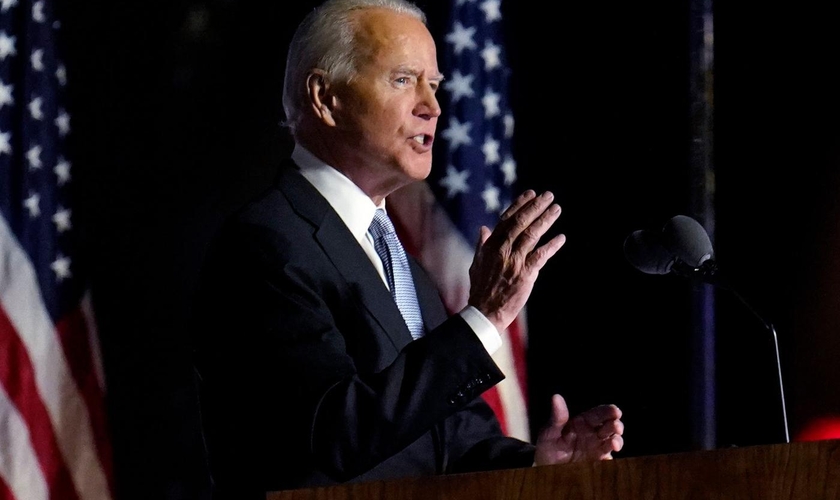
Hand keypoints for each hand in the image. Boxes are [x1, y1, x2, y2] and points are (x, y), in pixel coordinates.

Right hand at [467, 190, 564, 331]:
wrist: (484, 310)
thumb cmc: (481, 288)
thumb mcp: (477, 262)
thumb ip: (482, 244)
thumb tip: (484, 228)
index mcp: (491, 245)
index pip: (507, 219)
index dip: (520, 205)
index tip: (531, 194)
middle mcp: (502, 249)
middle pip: (521, 223)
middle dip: (535, 207)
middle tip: (548, 195)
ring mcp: (514, 261)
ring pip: (531, 235)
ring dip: (545, 220)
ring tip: (556, 209)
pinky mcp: (525, 274)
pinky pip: (540, 256)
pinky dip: (551, 246)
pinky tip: (561, 238)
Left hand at [534, 394, 623, 464]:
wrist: (545, 468)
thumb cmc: (548, 445)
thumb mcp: (549, 431)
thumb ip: (557, 417)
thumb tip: (556, 397)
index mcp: (583, 422)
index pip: (599, 413)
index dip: (609, 411)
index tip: (615, 411)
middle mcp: (593, 433)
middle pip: (610, 426)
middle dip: (616, 425)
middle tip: (616, 427)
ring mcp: (596, 448)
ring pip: (612, 441)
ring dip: (617, 441)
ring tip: (614, 443)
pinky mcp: (596, 462)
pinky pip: (607, 459)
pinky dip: (610, 459)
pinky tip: (608, 458)